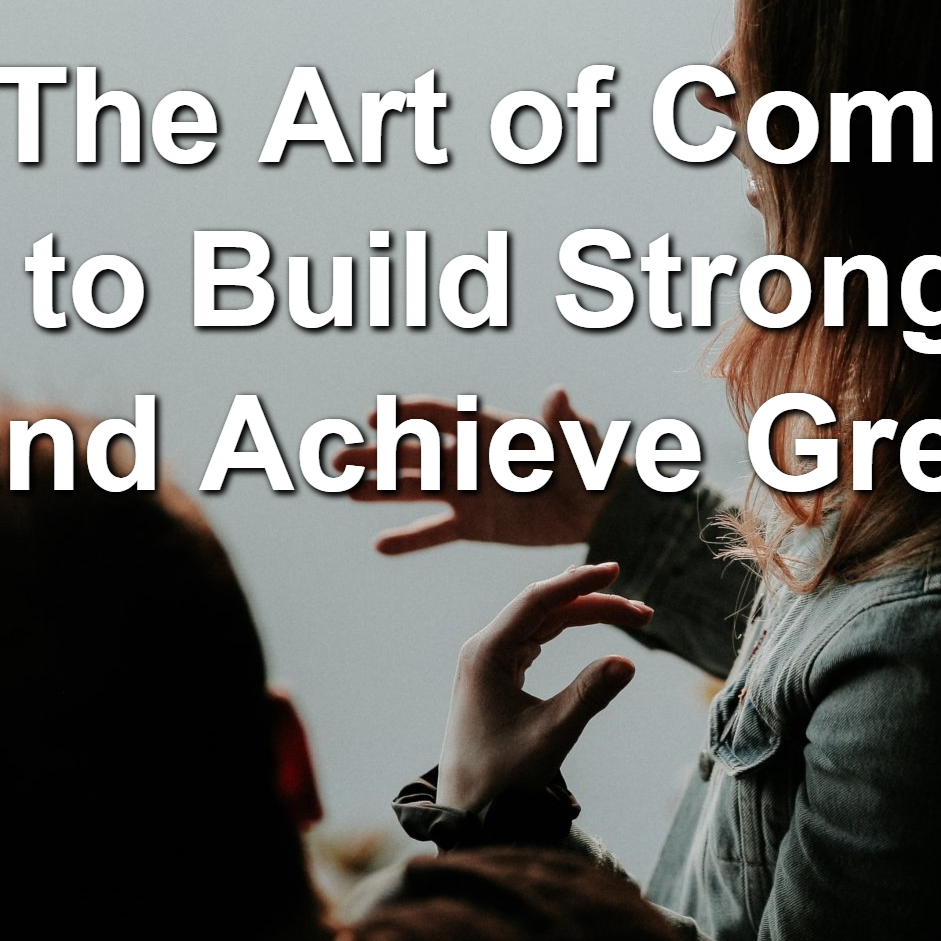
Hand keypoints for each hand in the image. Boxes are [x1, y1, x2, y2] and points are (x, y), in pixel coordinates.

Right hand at [335, 388, 611, 554]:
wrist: (602, 508)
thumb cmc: (595, 465)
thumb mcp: (581, 443)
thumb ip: (564, 423)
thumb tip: (557, 395)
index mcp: (492, 431)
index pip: (443, 416)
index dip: (409, 415)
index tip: (375, 417)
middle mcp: (472, 458)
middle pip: (415, 453)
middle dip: (377, 455)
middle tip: (338, 460)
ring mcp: (470, 492)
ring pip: (415, 489)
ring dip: (380, 489)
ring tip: (345, 490)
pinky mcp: (476, 525)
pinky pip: (436, 532)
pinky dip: (411, 539)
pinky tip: (381, 545)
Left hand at [440, 563, 649, 810]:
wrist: (467, 810)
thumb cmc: (502, 777)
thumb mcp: (550, 735)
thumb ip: (588, 696)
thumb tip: (628, 661)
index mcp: (486, 653)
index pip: (538, 601)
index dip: (579, 583)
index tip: (615, 571)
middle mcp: (484, 649)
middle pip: (545, 608)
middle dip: (594, 603)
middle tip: (644, 615)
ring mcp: (489, 661)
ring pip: (542, 622)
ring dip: (585, 615)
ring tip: (631, 616)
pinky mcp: (497, 676)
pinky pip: (536, 638)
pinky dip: (567, 629)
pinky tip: (588, 620)